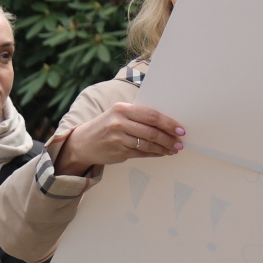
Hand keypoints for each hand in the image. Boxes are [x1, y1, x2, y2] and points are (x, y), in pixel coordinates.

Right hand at [53, 102, 184, 175]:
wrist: (82, 142)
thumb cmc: (105, 126)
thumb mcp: (118, 114)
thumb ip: (138, 116)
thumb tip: (166, 123)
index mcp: (121, 109)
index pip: (151, 115)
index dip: (169, 123)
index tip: (180, 129)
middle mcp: (119, 123)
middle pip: (152, 131)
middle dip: (169, 138)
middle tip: (179, 142)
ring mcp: (118, 139)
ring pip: (148, 144)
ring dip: (164, 148)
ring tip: (173, 149)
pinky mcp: (119, 152)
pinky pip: (142, 153)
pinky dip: (154, 153)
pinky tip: (161, 153)